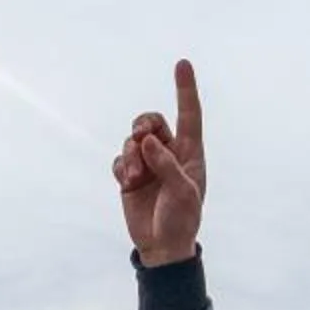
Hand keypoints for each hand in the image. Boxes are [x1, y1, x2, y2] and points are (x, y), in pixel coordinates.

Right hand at [113, 59, 206, 264]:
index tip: (182, 64)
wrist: (162, 246)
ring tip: (134, 177)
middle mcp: (168, 153)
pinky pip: (119, 160)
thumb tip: (148, 141)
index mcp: (189, 153)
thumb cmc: (182, 219)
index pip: (189, 114)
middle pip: (152, 121)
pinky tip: (128, 184)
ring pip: (132, 140)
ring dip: (130, 155)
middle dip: (143, 124)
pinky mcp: (130, 177)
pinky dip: (121, 168)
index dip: (185, 89)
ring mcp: (148, 164)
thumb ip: (167, 165)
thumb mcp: (183, 193)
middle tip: (140, 137)